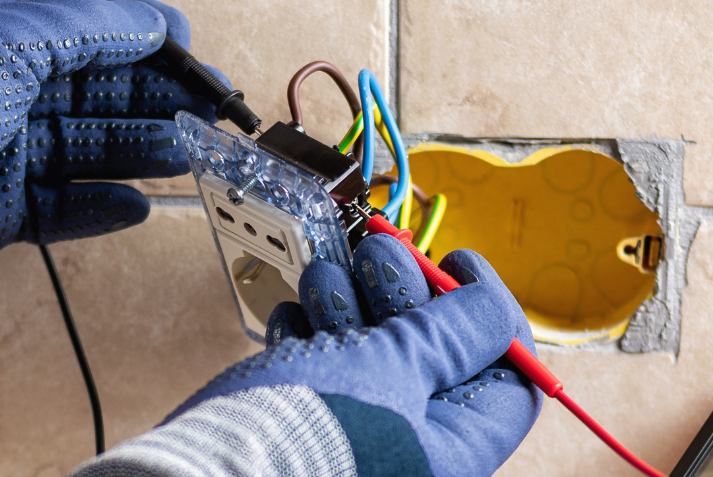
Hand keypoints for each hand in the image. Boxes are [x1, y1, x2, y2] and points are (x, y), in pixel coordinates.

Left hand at [0, 0, 225, 283]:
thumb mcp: (9, 37)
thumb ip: (86, 27)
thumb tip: (149, 22)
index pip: (80, 30)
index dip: (137, 39)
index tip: (186, 50)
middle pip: (89, 93)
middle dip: (149, 100)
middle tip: (203, 110)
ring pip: (81, 149)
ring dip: (134, 150)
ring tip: (183, 154)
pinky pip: (58, 208)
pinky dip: (97, 207)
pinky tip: (135, 204)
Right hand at [116, 236, 541, 476]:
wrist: (204, 472)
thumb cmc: (308, 438)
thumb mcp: (396, 369)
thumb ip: (451, 334)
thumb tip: (492, 305)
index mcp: (453, 452)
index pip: (508, 383)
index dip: (491, 318)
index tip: (459, 265)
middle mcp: (409, 448)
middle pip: (434, 357)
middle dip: (405, 295)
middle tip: (380, 258)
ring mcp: (355, 434)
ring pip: (371, 352)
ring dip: (350, 301)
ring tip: (328, 280)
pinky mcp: (305, 422)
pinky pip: (324, 368)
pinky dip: (311, 333)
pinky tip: (295, 321)